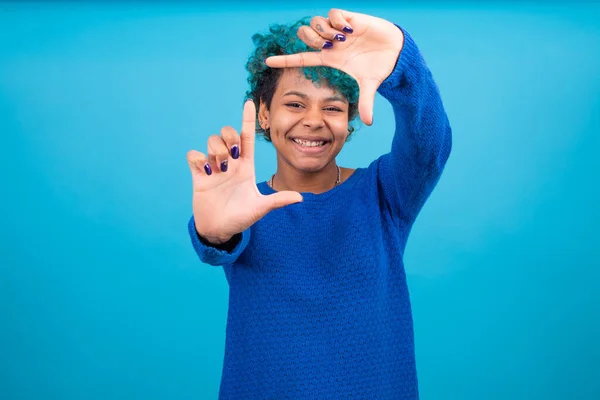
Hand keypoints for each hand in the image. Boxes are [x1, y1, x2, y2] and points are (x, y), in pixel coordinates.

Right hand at [186, 101, 302, 243]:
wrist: (220, 230)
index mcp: (246, 166)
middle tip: (231, 158)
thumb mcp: (260, 208)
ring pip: (211, 141)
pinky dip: (198, 159)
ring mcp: (213, 168)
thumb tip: (301, 198)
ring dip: (216, 152)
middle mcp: (230, 163)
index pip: (247, 137)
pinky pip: (193, 155)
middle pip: (227, 133)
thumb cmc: (241, 218)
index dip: (247, 119)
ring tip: (219, 170)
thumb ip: (278, 201)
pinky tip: (205, 172)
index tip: (249, 102)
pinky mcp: (198, 175)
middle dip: (229, 138)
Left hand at [265, 9, 403, 125]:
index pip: (302, 59)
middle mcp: (331, 43)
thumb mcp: (369, 86)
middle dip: (310, 39)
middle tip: (326, 46)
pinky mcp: (350, 18)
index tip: (267, 62)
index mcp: (330, 59)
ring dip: (324, 30)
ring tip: (340, 39)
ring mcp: (339, 30)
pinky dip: (337, 21)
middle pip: (305, 35)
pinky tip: (349, 30)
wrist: (396, 51)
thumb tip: (369, 123)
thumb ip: (366, 103)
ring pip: (316, 22)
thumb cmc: (380, 67)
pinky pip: (333, 13)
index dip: (285, 60)